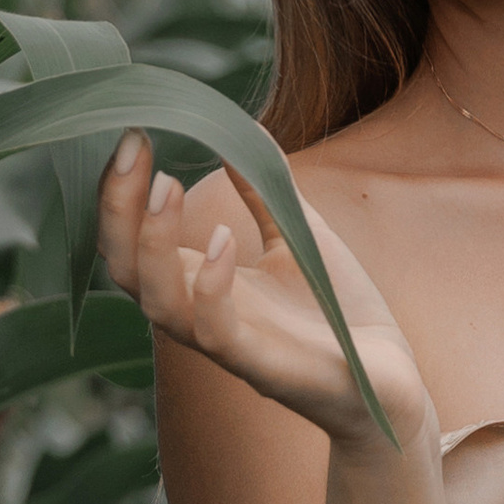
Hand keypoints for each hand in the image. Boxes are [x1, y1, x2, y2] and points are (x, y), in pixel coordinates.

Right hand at [98, 133, 432, 449]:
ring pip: (156, 303)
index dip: (119, 189)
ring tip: (167, 185)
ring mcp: (226, 342)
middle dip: (116, 207)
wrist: (387, 379)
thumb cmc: (337, 312)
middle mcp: (197, 313)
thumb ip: (266, 185)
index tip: (133, 131)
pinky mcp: (261, 367)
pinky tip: (224, 240)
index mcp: (196, 281)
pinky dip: (210, 286)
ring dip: (153, 242)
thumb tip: (241, 124)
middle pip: (123, 268)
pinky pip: (215, 332)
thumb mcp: (298, 234)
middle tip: (132, 145)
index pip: (129, 238)